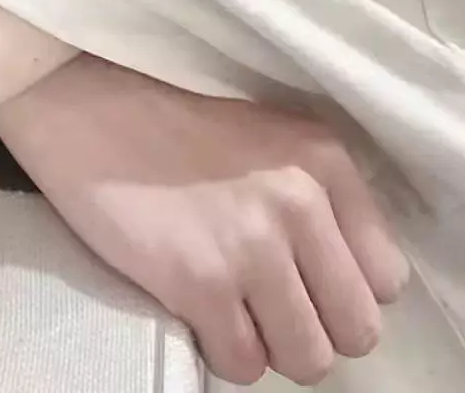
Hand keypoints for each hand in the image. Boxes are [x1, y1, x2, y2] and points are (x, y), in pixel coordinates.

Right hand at [0, 58, 409, 386]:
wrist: (79, 101)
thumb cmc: (161, 113)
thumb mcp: (262, 135)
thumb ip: (311, 195)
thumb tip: (328, 275)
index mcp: (323, 160)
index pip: (384, 278)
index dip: (339, 288)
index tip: (299, 278)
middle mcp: (300, 203)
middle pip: (355, 329)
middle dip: (311, 325)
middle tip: (262, 302)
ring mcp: (250, 246)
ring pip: (307, 359)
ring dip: (268, 343)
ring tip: (227, 307)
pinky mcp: (197, 282)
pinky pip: (242, 364)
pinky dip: (220, 349)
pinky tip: (193, 310)